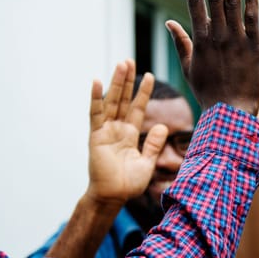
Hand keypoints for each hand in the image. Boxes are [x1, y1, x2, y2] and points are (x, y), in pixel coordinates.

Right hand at [85, 61, 167, 206]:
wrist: (114, 197)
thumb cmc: (128, 184)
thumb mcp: (147, 162)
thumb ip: (154, 144)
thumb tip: (163, 126)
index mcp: (130, 135)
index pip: (137, 108)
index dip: (143, 92)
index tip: (149, 75)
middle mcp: (117, 129)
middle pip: (123, 99)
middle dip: (127, 80)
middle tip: (130, 60)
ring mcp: (105, 131)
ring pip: (112, 102)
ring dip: (116, 83)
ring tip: (122, 64)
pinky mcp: (95, 136)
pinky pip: (95, 113)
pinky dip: (96, 98)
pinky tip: (97, 81)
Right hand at [166, 0, 258, 114]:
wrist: (230, 113)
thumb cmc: (208, 93)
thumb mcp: (189, 68)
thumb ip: (181, 42)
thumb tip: (169, 22)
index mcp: (200, 39)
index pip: (194, 1)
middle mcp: (217, 36)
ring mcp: (237, 40)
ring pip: (234, 2)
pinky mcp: (255, 47)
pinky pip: (253, 19)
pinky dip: (252, 0)